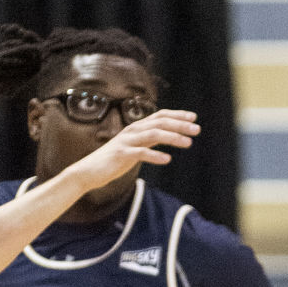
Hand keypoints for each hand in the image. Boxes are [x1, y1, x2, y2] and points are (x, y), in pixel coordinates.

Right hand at [72, 110, 199, 192]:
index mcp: (136, 127)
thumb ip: (150, 140)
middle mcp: (132, 131)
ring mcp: (126, 142)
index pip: (159, 116)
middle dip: (180, 125)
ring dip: (172, 138)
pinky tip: (167, 159)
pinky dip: (155, 156)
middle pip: (159, 123)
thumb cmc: (115, 160)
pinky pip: (140, 153)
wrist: (90, 171)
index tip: (193, 118)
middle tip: (197, 129)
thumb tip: (169, 135)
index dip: (177, 115)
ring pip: (152, 135)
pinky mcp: (121, 155)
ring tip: (188, 143)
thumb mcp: (136, 146)